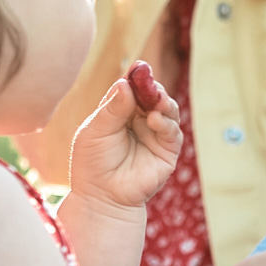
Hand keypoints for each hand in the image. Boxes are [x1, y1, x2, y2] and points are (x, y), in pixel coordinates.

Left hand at [67, 73, 182, 210]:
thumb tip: (125, 83)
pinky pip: (173, 133)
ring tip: (155, 100)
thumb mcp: (95, 131)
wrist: (101, 197)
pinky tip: (154, 120)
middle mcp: (141, 120)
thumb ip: (111, 109)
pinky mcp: (167, 152)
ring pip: (167, 110)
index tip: (139, 68)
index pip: (132, 89)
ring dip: (163, 102)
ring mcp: (155, 135)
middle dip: (153, 88)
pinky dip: (165, 123)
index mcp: (121, 112)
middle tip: (149, 82)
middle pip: (153, 96)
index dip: (137, 79)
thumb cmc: (92, 164)